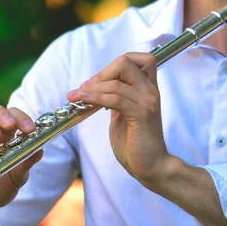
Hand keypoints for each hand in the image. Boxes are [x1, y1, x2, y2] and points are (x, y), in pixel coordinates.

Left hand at [66, 53, 170, 184]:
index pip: (136, 59)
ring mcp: (148, 101)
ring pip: (116, 81)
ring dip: (90, 88)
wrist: (150, 166)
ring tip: (75, 97)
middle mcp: (151, 90)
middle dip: (100, 74)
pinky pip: (115, 98)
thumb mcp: (122, 115)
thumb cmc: (135, 144)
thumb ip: (116, 99)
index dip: (112, 67)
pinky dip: (95, 97)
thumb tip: (98, 88)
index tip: (94, 83)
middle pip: (125, 62)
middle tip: (84, 90)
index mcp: (148, 88)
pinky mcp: (142, 114)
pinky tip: (83, 101)